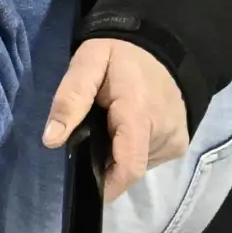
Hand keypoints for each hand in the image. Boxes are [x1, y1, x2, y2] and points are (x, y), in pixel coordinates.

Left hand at [42, 38, 187, 202]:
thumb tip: (51, 140)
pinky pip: (149, 158)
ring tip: (111, 126)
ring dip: (118, 154)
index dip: (106, 186)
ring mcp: (176, 140)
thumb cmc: (119, 55)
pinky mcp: (179, 143)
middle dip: (105, 162)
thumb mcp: (86, 63)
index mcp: (139, 114)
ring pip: (137, 164)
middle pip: (127, 167)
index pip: (128, 168)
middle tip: (93, 134)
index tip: (85, 187)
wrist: (160, 44)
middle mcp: (164, 132)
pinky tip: (127, 128)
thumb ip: (70, 99)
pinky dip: (133, 149)